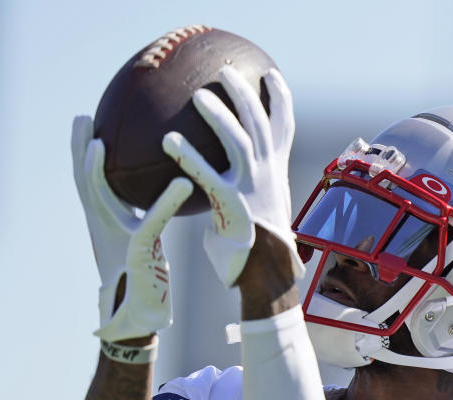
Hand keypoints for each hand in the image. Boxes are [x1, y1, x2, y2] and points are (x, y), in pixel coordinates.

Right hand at [71, 116, 192, 340]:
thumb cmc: (147, 277)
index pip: (93, 180)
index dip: (87, 151)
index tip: (88, 122)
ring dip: (95, 170)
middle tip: (80, 117)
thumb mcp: (147, 236)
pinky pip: (151, 222)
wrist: (143, 315)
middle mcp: (106, 227)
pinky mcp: (140, 252)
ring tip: (98, 140)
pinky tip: (182, 182)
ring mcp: (117, 238)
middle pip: (85, 183)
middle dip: (78, 150)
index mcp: (108, 221)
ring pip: (100, 199)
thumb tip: (168, 185)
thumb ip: (150, 211)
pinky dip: (165, 203)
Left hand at [162, 67, 305, 287]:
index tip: (271, 74)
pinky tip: (167, 141)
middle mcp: (267, 174)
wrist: (266, 275)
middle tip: (225, 70)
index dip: (280, 98)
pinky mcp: (232, 205)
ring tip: (197, 96)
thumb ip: (245, 187)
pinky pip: (208, 175)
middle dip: (246, 92)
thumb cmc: (257, 247)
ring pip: (239, 140)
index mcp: (275, 172)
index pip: (284, 127)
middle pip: (260, 122)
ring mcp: (252, 188)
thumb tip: (227, 179)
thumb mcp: (260, 208)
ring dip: (219, 116)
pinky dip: (188, 156)